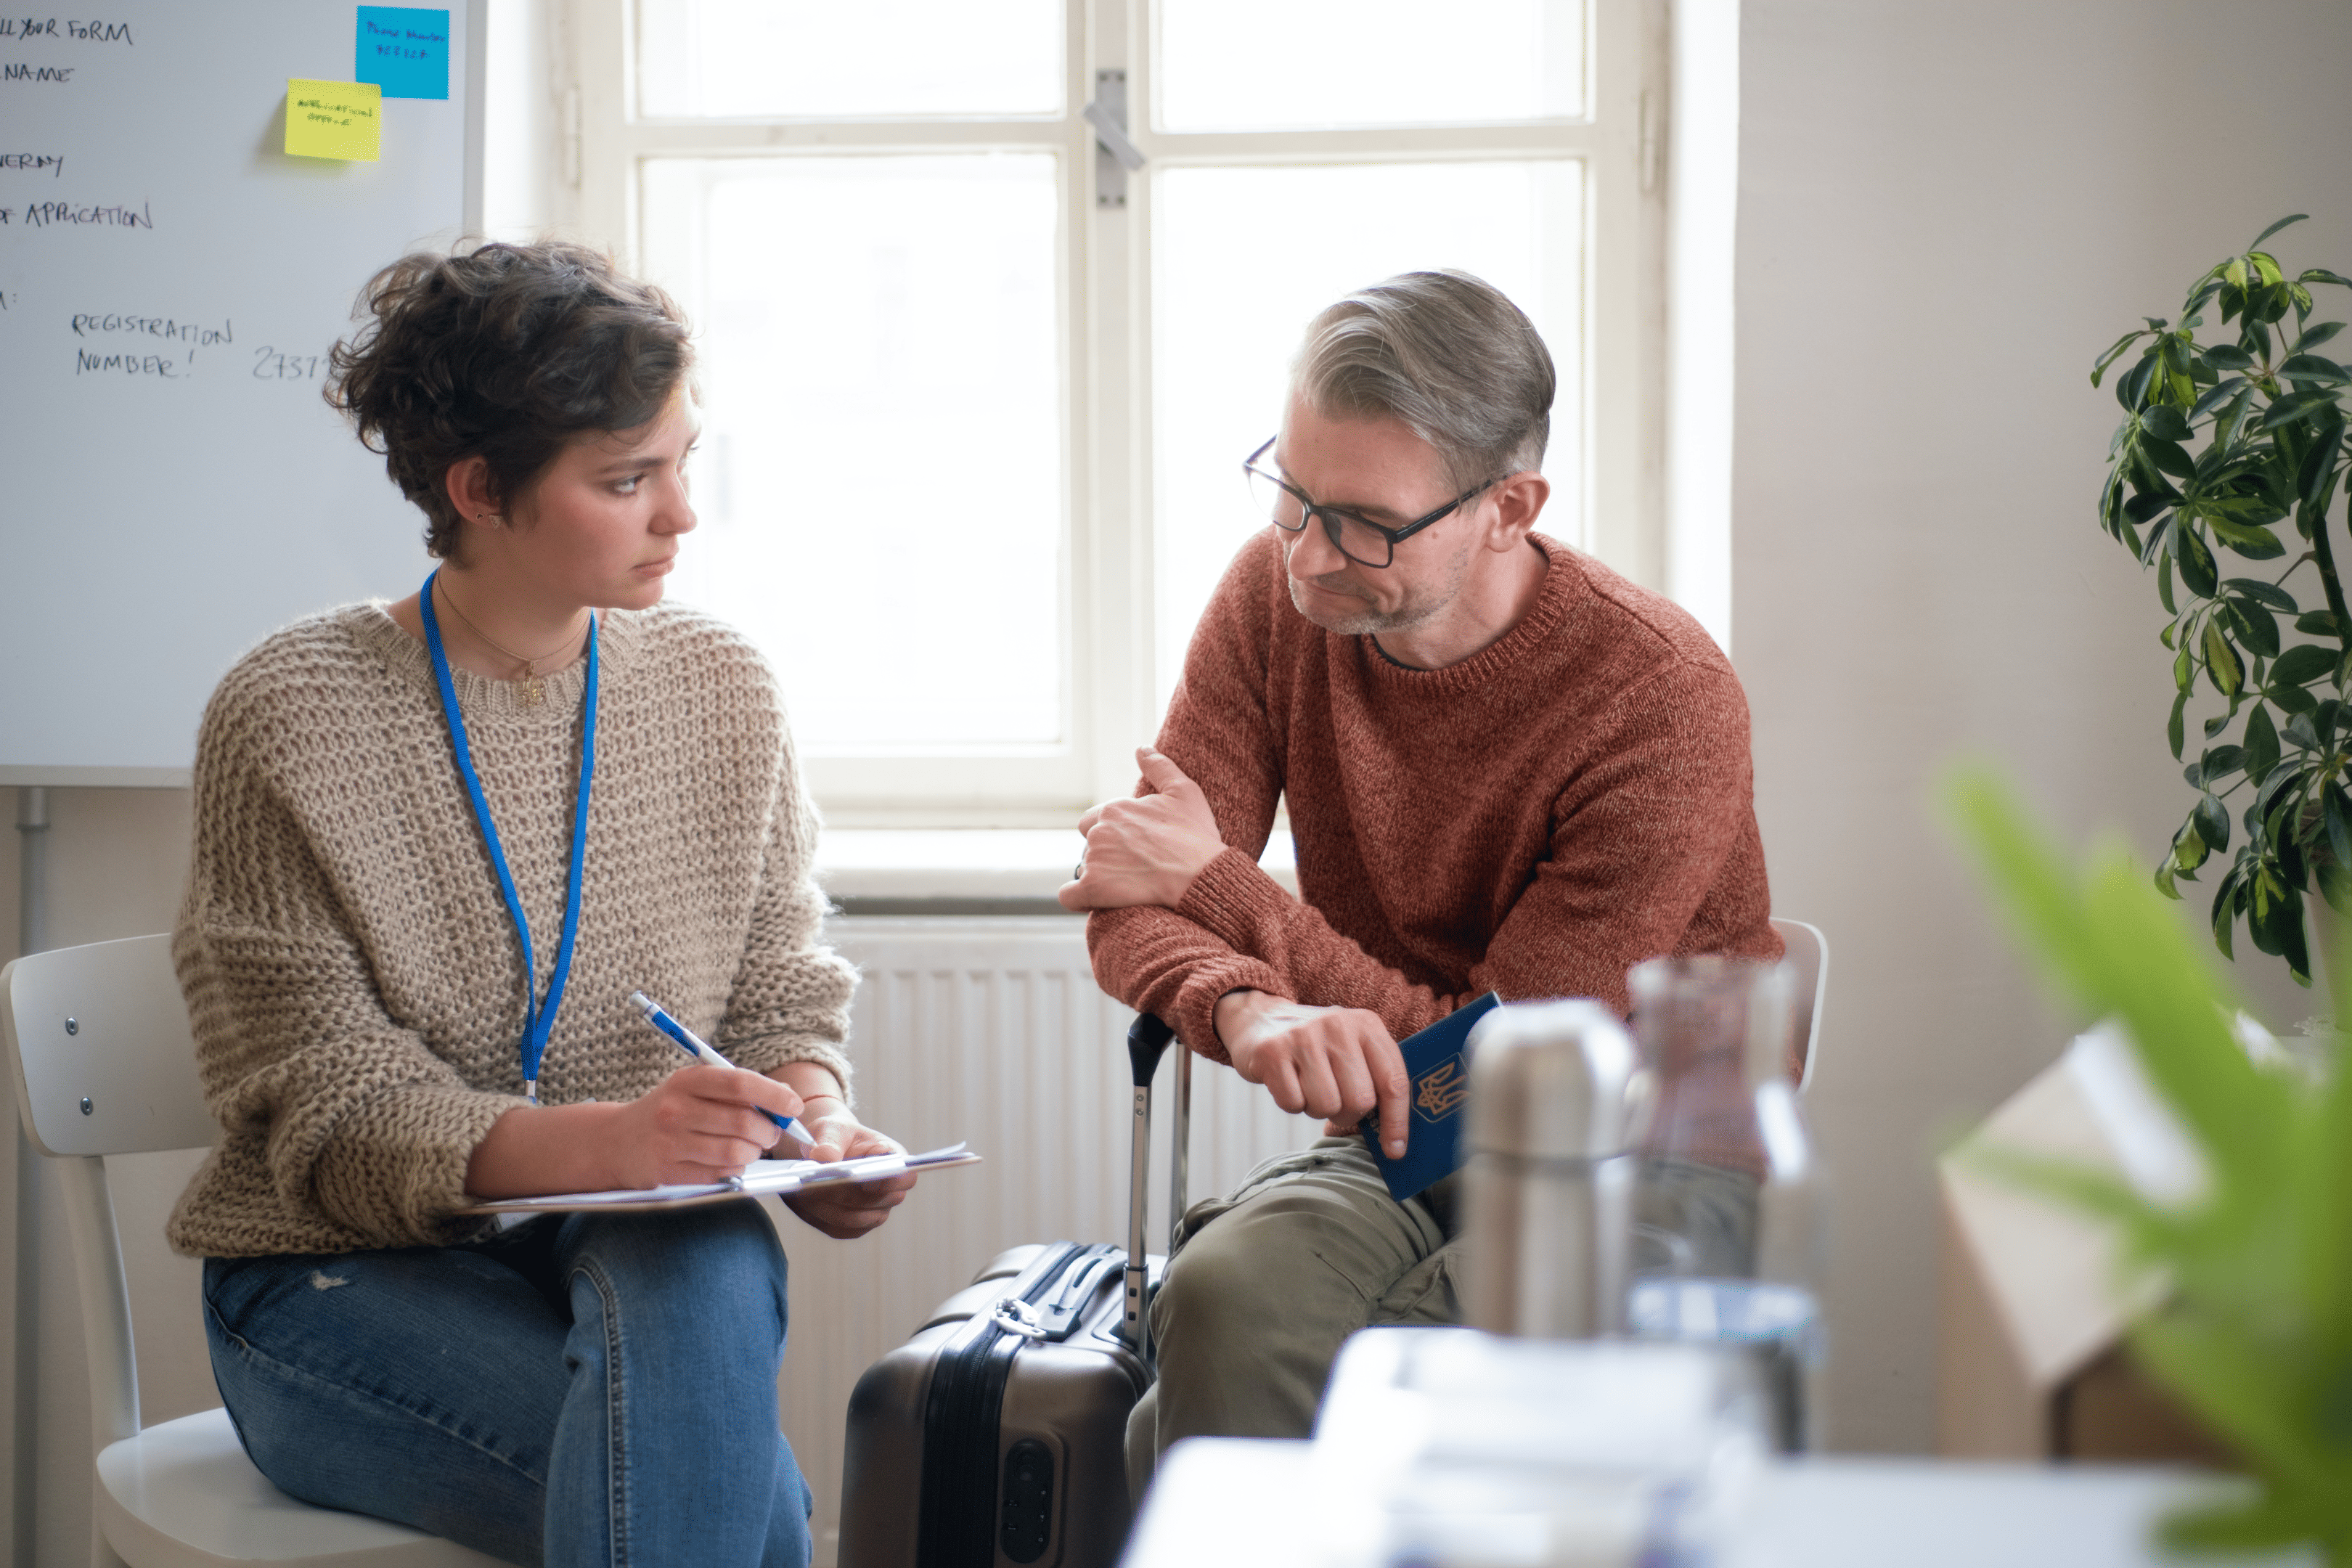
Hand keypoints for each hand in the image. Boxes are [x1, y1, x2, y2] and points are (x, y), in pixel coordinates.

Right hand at [605, 1064, 807, 1188]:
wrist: (613, 1140)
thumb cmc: (666, 1111)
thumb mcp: (691, 1088)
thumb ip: (732, 1091)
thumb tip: (785, 1101)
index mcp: (686, 1080)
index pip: (740, 1082)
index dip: (774, 1094)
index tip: (793, 1105)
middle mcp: (676, 1109)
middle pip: (743, 1121)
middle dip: (768, 1130)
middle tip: (771, 1133)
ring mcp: (670, 1142)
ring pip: (735, 1151)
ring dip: (753, 1152)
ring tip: (751, 1148)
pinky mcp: (667, 1171)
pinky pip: (719, 1174)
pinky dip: (735, 1169)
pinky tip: (729, 1162)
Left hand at [782, 1100, 915, 1239]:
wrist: (823, 1151)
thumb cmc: (834, 1135)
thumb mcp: (831, 1129)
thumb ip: (830, 1142)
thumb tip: (823, 1159)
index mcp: (892, 1159)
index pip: (905, 1176)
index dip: (891, 1182)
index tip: (867, 1179)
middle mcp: (889, 1190)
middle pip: (878, 1202)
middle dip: (847, 1194)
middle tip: (818, 1185)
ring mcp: (874, 1211)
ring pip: (856, 1219)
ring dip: (829, 1207)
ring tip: (804, 1192)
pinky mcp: (854, 1226)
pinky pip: (839, 1229)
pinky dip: (820, 1217)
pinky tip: (804, 1202)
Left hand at [1058, 746, 1225, 910]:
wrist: (1200, 875)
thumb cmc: (1196, 835)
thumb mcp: (1184, 792)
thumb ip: (1159, 766)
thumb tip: (1141, 748)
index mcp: (1115, 809)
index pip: (1095, 820)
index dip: (1112, 833)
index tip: (1133, 845)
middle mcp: (1099, 831)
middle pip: (1090, 844)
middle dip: (1105, 853)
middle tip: (1132, 866)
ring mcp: (1094, 860)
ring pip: (1085, 869)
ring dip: (1100, 876)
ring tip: (1129, 885)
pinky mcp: (1093, 888)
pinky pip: (1069, 895)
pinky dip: (1078, 898)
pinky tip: (1094, 900)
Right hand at [1215, 989, 1411, 1158]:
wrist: (1260, 1019)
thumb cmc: (1316, 1046)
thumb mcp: (1351, 1049)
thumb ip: (1373, 1081)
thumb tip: (1389, 1142)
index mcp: (1367, 1025)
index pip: (1393, 1081)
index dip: (1397, 1121)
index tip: (1394, 1150)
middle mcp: (1338, 1026)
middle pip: (1360, 1100)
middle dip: (1347, 1114)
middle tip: (1334, 1102)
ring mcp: (1303, 1037)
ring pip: (1326, 1105)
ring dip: (1317, 1109)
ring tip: (1308, 1088)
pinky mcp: (1272, 1051)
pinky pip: (1293, 1103)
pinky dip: (1292, 1103)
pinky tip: (1288, 1082)